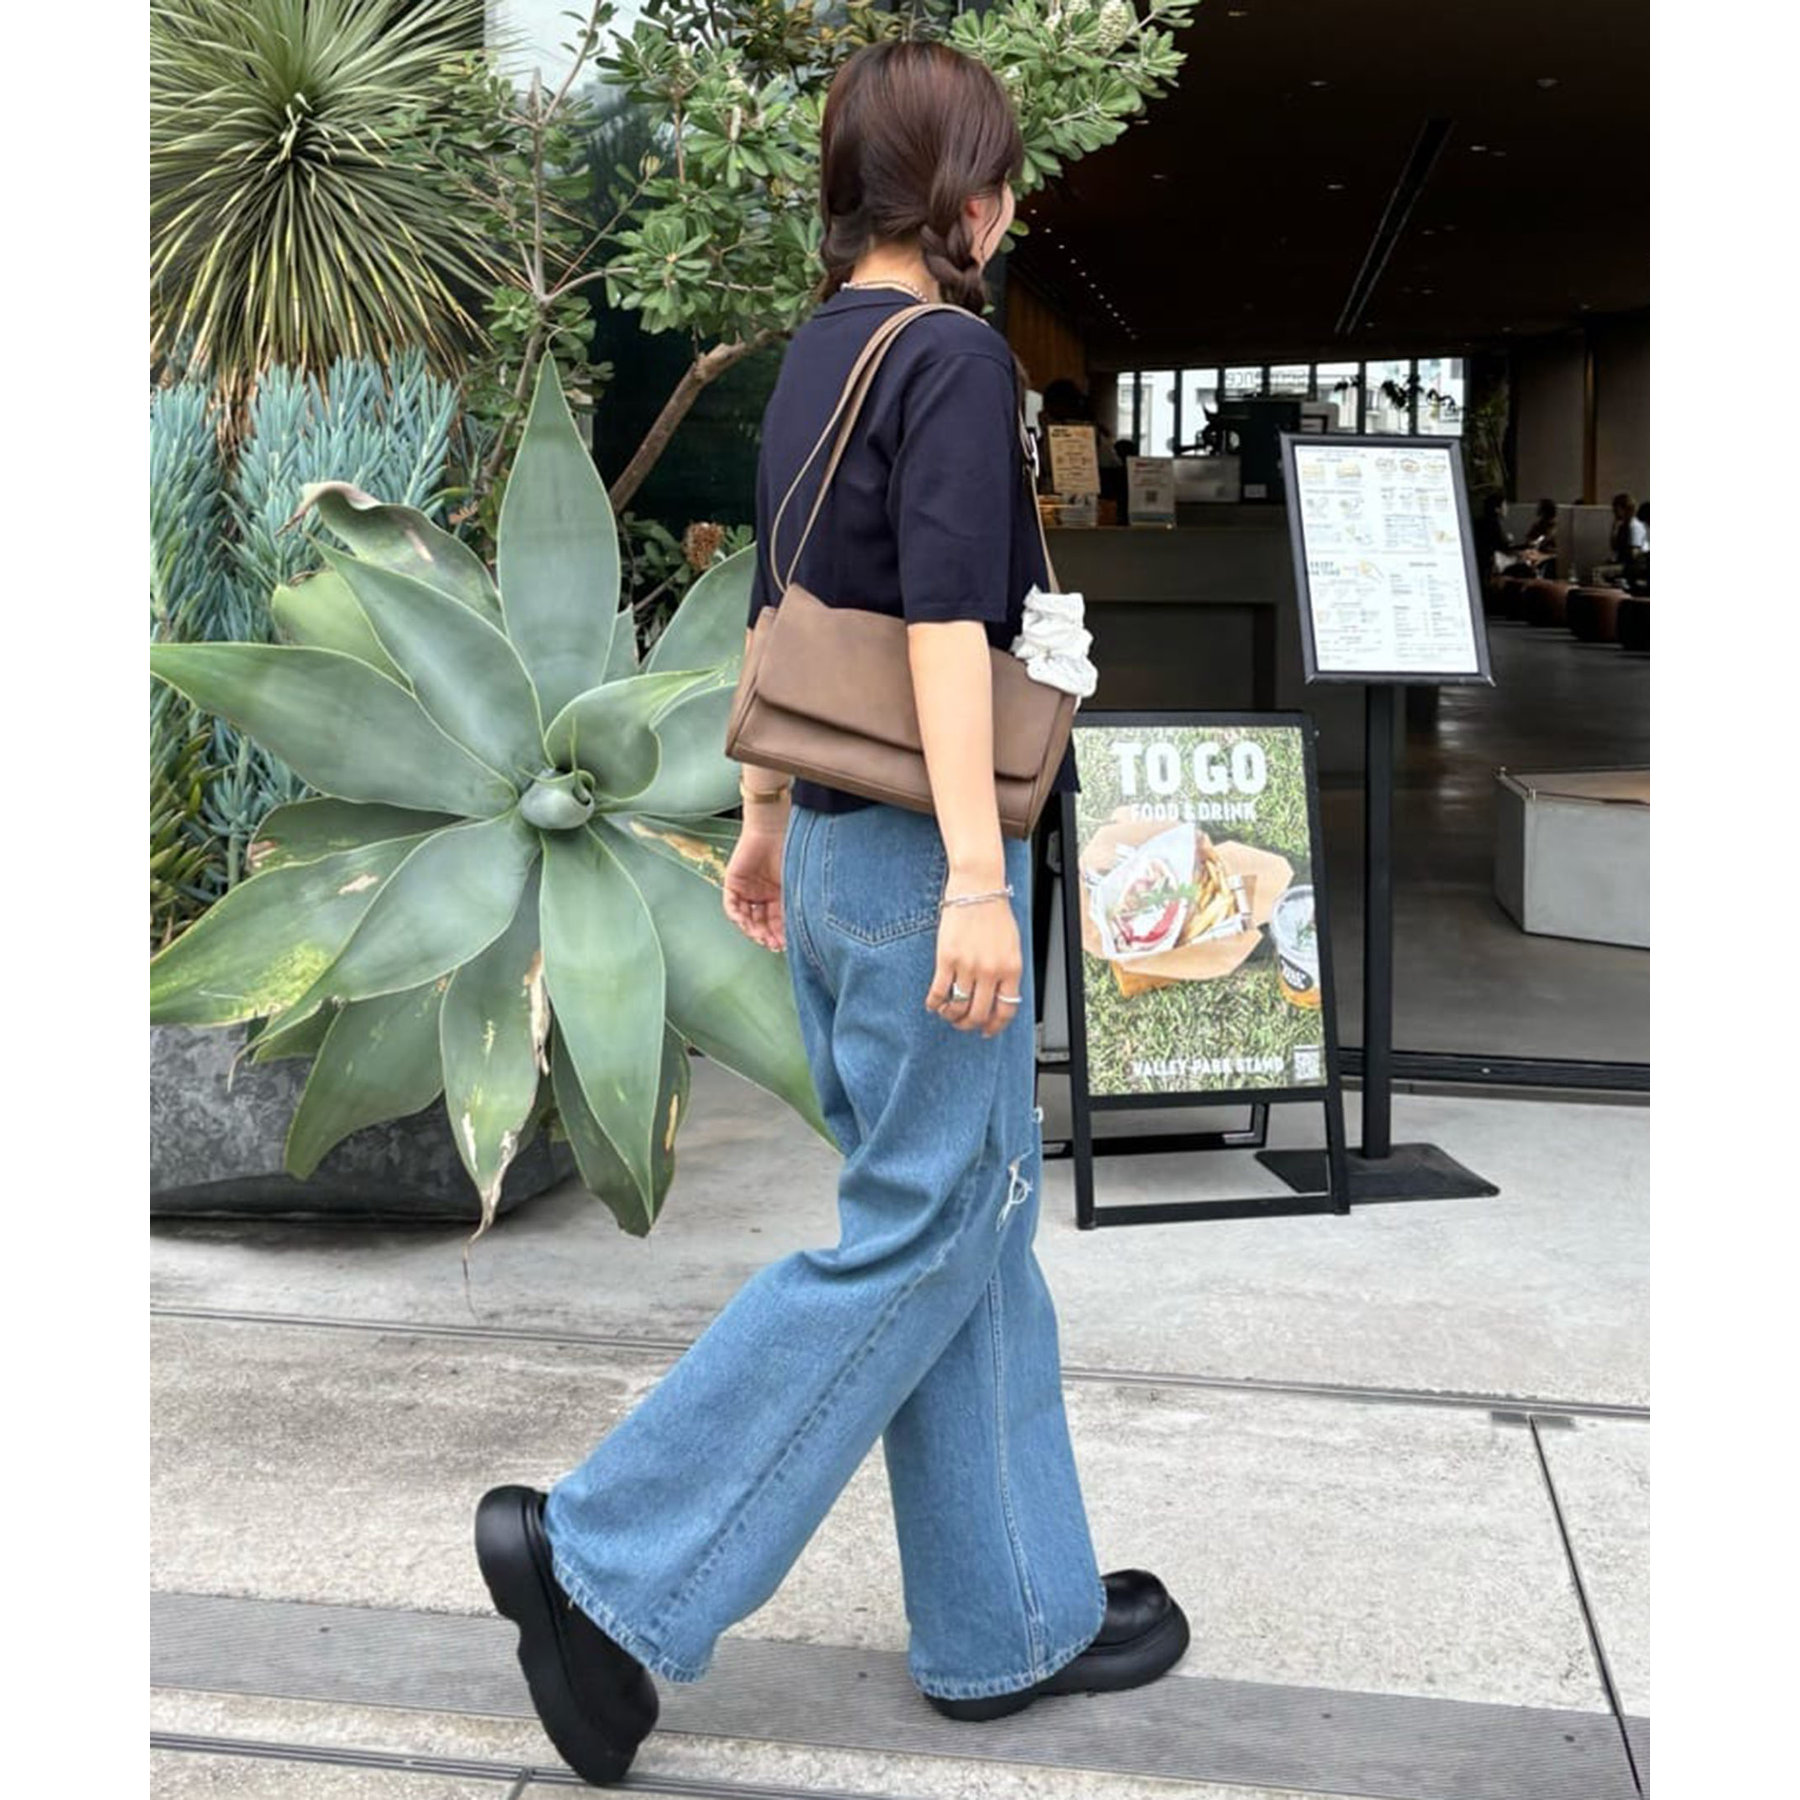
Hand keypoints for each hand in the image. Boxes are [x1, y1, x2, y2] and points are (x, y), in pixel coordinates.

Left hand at [723, 826, 785, 951]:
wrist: (774, 828)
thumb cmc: (792, 851)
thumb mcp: (797, 884)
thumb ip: (796, 905)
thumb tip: (804, 930)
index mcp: (779, 895)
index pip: (777, 921)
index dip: (780, 934)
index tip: (784, 945)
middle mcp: (762, 894)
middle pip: (761, 922)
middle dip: (766, 935)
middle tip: (772, 944)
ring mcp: (747, 889)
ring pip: (746, 917)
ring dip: (752, 930)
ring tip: (761, 937)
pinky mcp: (733, 883)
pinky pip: (731, 905)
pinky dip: (737, 916)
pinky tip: (745, 923)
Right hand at [925, 896, 1023, 1035]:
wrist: (978, 888)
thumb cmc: (994, 913)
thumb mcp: (1012, 946)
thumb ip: (1007, 972)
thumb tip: (998, 998)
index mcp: (1011, 969)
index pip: (1006, 1010)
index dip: (996, 1026)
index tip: (987, 1031)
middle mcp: (991, 971)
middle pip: (980, 1013)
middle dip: (969, 1025)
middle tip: (963, 1024)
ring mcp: (969, 966)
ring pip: (958, 1007)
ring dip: (951, 1016)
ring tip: (948, 1013)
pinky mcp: (947, 958)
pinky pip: (939, 991)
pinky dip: (934, 1003)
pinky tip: (932, 1004)